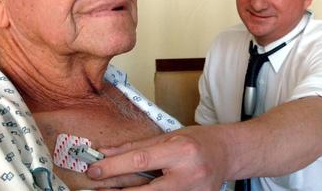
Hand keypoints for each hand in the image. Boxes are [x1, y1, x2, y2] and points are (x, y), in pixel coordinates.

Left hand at [86, 125, 229, 189]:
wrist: (228, 153)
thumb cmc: (198, 141)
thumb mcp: (168, 136)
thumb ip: (136, 146)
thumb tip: (106, 152)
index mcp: (181, 151)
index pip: (141, 160)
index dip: (114, 167)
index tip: (94, 170)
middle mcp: (189, 174)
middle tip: (98, 189)